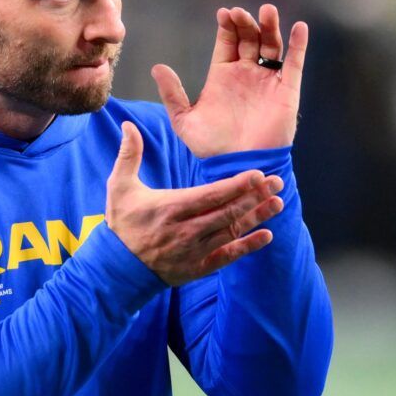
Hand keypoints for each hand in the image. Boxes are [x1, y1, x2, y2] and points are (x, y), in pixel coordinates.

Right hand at [105, 121, 284, 285]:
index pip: (209, 196)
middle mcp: (185, 231)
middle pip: (227, 212)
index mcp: (170, 209)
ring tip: (278, 203)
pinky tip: (267, 235)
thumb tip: (128, 125)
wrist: (117, 270)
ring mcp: (193, 252)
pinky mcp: (198, 268)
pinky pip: (227, 257)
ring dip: (256, 218)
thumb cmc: (121, 225)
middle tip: (277, 181)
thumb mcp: (119, 187)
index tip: (257, 174)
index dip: (235, 185)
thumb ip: (128, 155)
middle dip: (254, 197)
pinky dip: (248, 247)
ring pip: (231, 232)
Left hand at [151, 4, 308, 157]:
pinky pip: (295, 64)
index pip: (227, 42)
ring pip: (271, 46)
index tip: (223, 13)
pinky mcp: (286, 92)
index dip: (227, 26)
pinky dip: (298, 45)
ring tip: (266, 11)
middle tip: (240, 14)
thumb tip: (157, 67)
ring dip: (270, 27)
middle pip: (249, 38)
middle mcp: (246, 74)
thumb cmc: (211, 147)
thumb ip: (172, 94)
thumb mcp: (184, 120)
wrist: (237, 166)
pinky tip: (298, 27)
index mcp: (223, 76)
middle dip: (245, 23)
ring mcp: (267, 81)